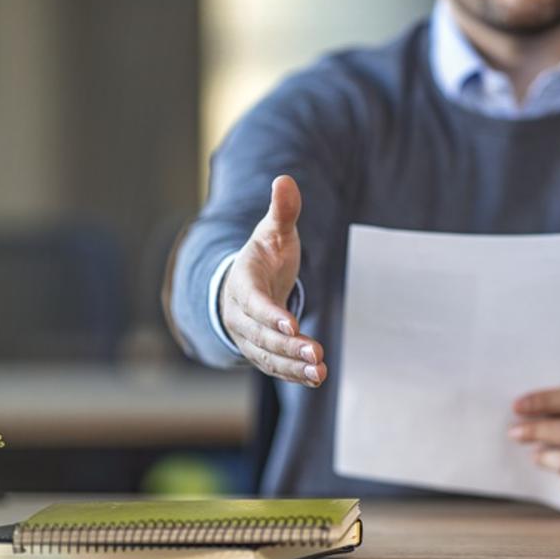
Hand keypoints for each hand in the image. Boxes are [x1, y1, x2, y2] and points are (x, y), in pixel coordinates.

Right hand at [220, 175, 326, 386]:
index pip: (253, 302)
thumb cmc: (264, 255)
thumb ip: (282, 211)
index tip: (291, 324)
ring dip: (293, 366)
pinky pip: (274, 366)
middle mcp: (239, 314)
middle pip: (261, 335)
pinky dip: (293, 374)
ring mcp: (248, 336)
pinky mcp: (260, 351)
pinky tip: (317, 378)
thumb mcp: (273, 231)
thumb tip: (285, 179)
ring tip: (320, 373)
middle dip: (289, 346)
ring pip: (267, 356)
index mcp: (242, 282)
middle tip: (317, 354)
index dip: (269, 314)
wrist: (245, 282)